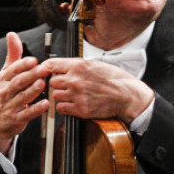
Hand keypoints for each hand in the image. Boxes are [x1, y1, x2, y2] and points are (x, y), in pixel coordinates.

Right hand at [0, 33, 48, 155]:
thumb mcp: (6, 73)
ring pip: (22, 97)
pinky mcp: (17, 118)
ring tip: (43, 84)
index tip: (34, 60)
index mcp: (4, 79)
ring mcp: (10, 106)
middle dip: (31, 75)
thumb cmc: (5, 93)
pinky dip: (36, 109)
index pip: (13, 70)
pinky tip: (46, 103)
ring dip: (33, 90)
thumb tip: (12, 34)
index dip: (23, 65)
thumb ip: (13, 54)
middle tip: (44, 69)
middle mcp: (5, 92)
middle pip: (18, 82)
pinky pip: (27, 113)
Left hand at [39, 58, 153, 122]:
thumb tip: (62, 67)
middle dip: (58, 84)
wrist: (127, 95)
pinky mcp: (80, 109)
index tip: (46, 72)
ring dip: (61, 96)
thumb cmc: (115, 79)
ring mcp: (77, 95)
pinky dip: (65, 107)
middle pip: (52, 82)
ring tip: (73, 95)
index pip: (51, 65)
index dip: (47, 69)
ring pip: (55, 96)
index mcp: (80, 66)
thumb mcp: (97, 64)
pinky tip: (74, 103)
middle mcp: (76, 80)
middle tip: (67, 85)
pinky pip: (61, 108)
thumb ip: (78, 66)